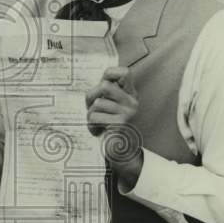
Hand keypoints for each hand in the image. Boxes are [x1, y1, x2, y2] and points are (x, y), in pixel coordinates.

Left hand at [86, 65, 143, 191]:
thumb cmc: (108, 126)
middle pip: (104, 86)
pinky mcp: (121, 123)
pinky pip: (94, 118)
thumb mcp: (108, 105)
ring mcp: (128, 112)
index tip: (104, 87)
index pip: (124, 71)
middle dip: (92, 98)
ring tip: (99, 123)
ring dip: (91, 115)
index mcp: (130, 93)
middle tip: (95, 110)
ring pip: (97, 103)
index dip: (109, 75)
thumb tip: (101, 83)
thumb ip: (105, 92)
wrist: (120, 151)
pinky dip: (91, 126)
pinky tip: (99, 131)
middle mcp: (132, 101)